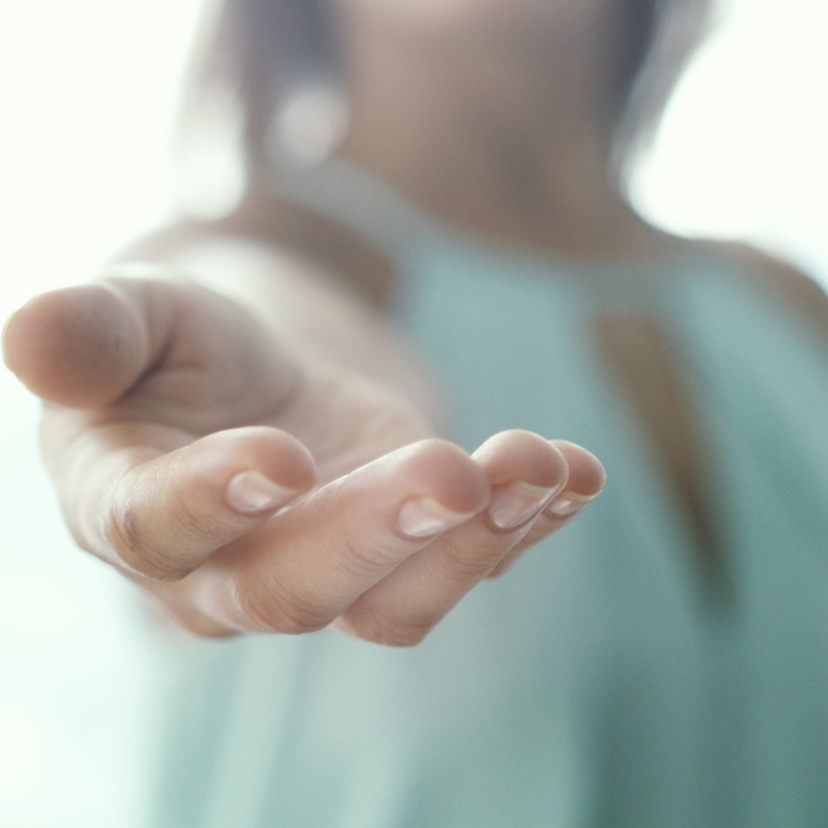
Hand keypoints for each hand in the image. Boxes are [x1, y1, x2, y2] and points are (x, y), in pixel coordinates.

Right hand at [2, 269, 604, 644]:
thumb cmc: (184, 345)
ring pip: (393, 606)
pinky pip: (464, 564)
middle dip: (375, 535)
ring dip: (476, 542)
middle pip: (292, 588)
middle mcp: (226, 569)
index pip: (155, 530)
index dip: (209, 502)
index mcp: (132, 508)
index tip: (279, 457)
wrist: (257, 373)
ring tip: (537, 463)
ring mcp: (327, 570)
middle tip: (452, 472)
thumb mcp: (136, 317)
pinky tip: (573, 472)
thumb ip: (93, 330)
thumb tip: (33, 334)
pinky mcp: (402, 553)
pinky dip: (527, 521)